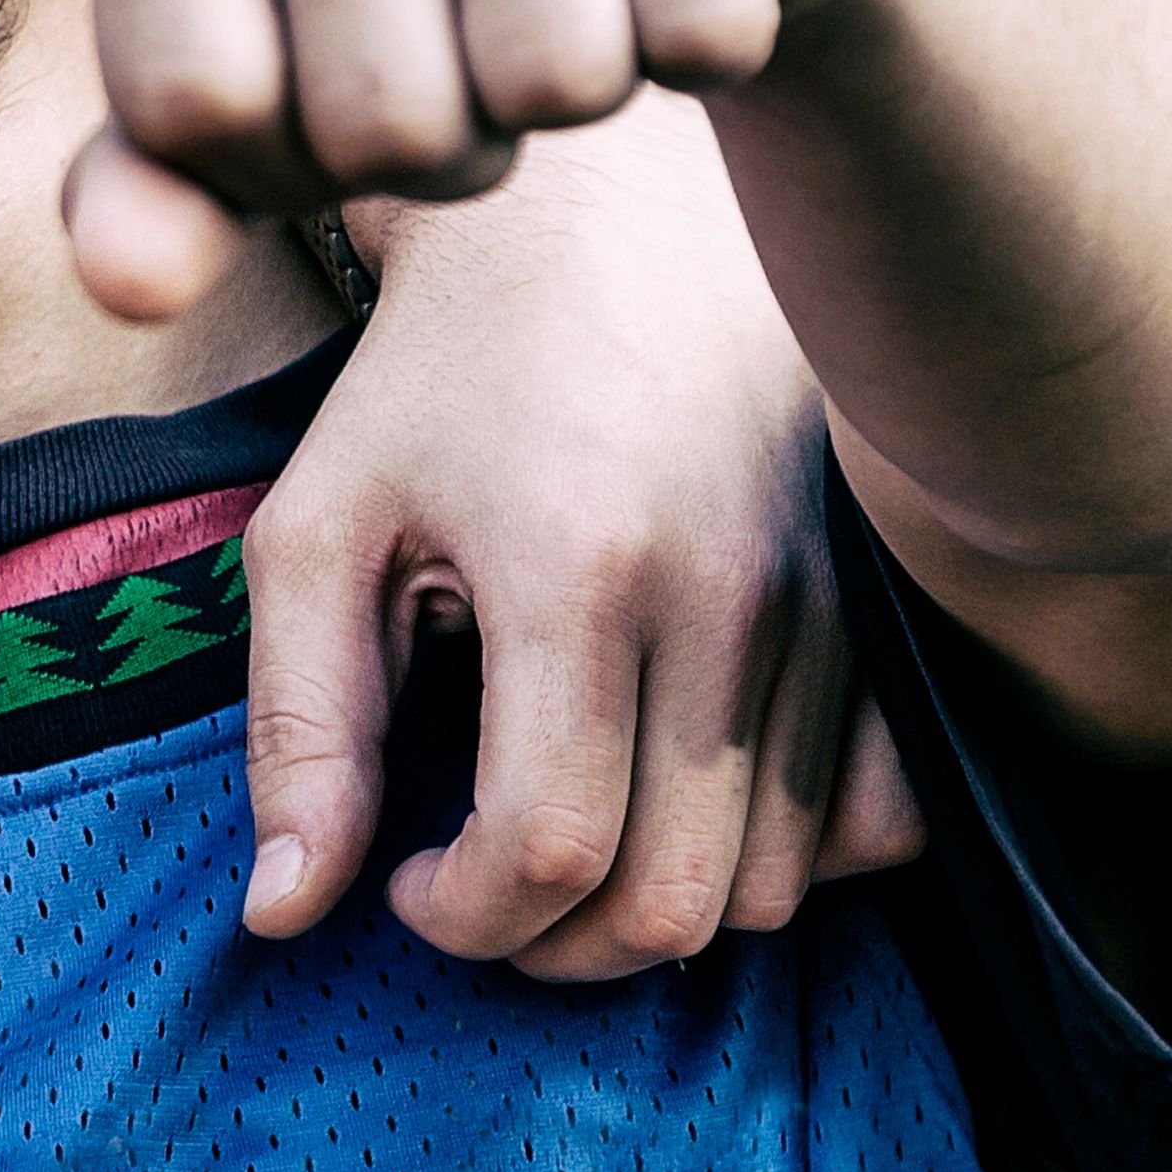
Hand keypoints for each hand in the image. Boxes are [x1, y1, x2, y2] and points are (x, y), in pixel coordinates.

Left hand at [67, 0, 913, 318]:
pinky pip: (702, 15)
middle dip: (445, 146)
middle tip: (472, 44)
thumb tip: (128, 280)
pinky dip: (709, 43)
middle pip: (377, 112)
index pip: (193, 110)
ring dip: (576, 96)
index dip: (283, 168)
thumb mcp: (256, 94)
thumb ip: (155, 196)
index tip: (323, 80)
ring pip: (551, 71)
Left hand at [242, 96, 920, 976]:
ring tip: (565, 839)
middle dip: (554, 944)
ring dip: (657, 912)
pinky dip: (786, 861)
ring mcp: (833, 604)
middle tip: (477, 885)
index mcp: (576, 564)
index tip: (409, 882)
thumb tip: (284, 912)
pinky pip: (880, 820)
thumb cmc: (439, 380)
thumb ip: (300, 727)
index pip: (549, 847)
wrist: (612, 226)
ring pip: (775, 883)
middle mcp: (734, 590)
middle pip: (674, 897)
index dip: (465, 918)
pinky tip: (684, 807)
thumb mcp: (319, 529)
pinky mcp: (888, 610)